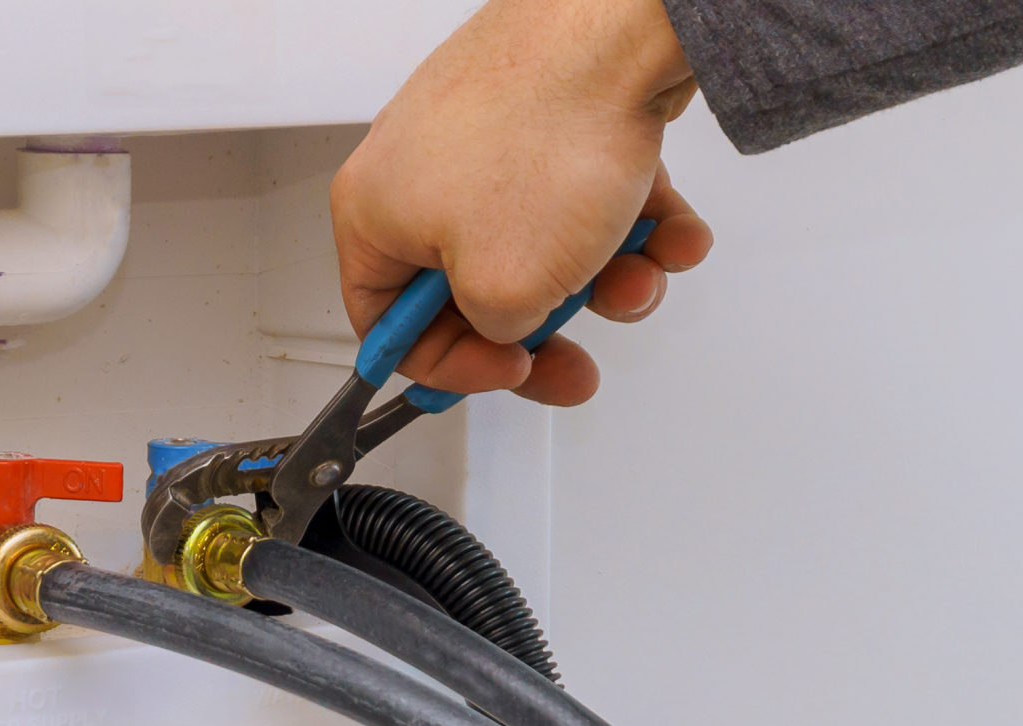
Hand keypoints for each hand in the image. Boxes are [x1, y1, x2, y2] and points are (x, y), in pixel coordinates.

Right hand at [332, 0, 713, 405]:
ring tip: (643, 276)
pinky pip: (583, 196)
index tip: (507, 372)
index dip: (449, 366)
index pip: (386, 321)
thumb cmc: (546, 136)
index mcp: (374, 211)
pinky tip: (668, 232)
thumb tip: (509, 324)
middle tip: (578, 360)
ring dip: (599, 278)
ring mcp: (484, 138)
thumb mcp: (505, 290)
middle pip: (471, 287)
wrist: (616, 33)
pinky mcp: (546, 117)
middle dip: (542, 325)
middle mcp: (419, 169)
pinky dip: (629, 225)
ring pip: (540, 244)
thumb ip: (495, 332)